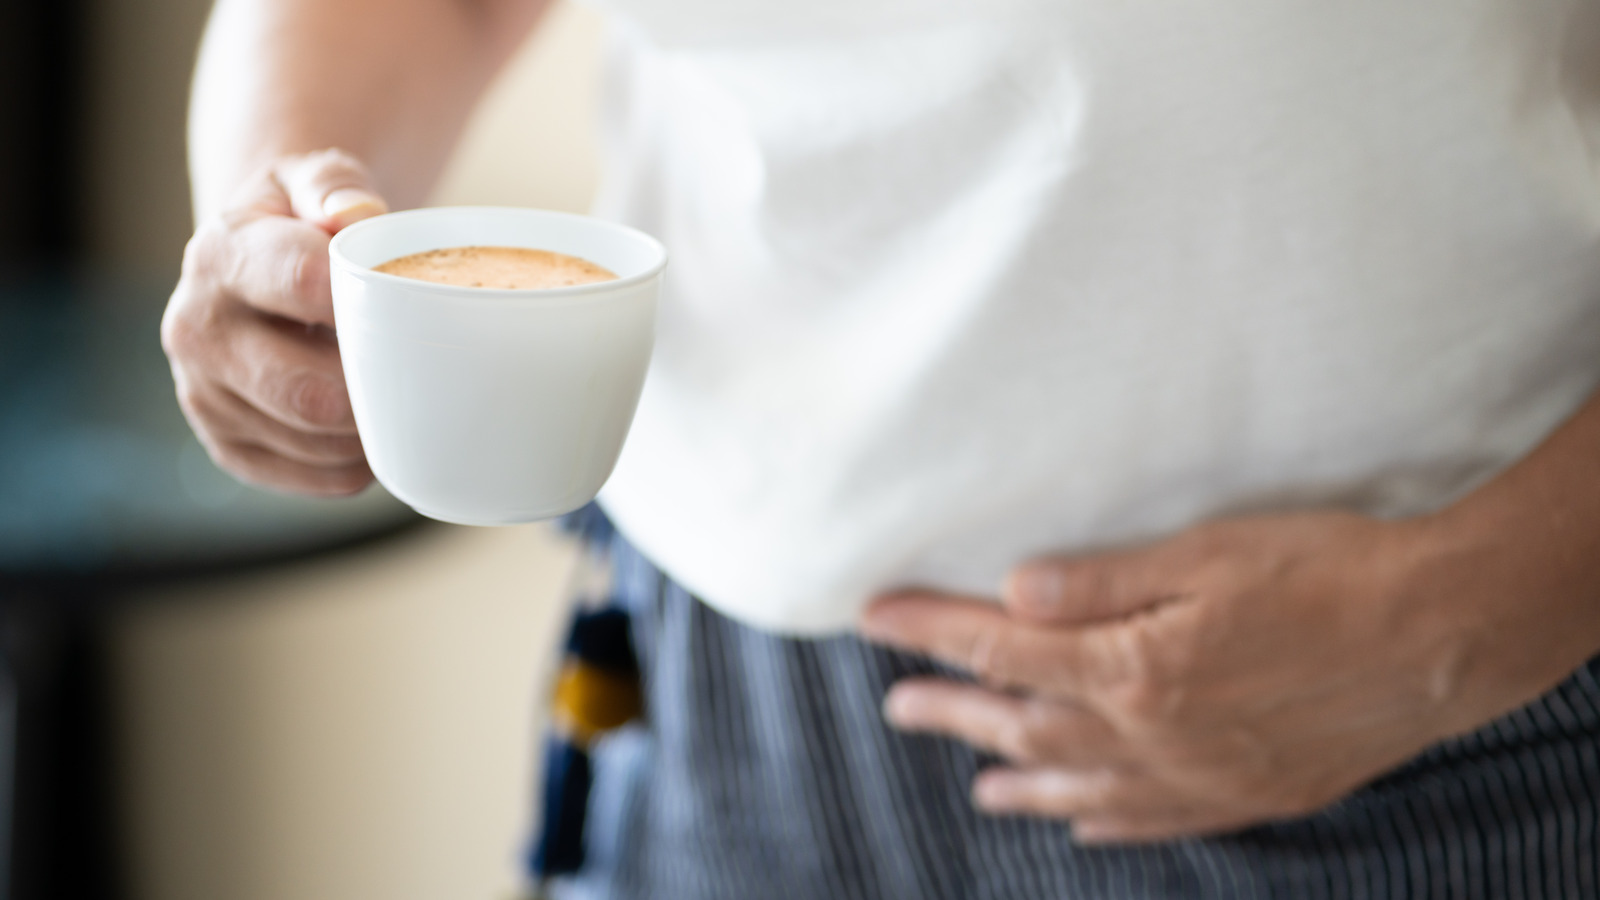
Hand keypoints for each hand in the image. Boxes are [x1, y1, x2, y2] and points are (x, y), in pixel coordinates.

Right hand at [162, 149, 388, 495]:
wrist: (249, 267)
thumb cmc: (300, 222)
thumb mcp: (310, 179)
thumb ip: (333, 184)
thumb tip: (356, 212)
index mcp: (222, 255)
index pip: (301, 281)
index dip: (364, 299)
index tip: (406, 302)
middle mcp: (198, 328)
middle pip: (308, 389)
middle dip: (374, 385)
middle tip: (416, 367)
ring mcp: (204, 395)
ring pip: (315, 438)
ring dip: (372, 427)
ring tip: (395, 391)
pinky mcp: (226, 445)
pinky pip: (312, 475)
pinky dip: (357, 462)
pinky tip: (370, 428)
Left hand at [858, 512, 1543, 843]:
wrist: (1441, 637)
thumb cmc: (1326, 574)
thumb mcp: (1207, 555)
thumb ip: (1102, 581)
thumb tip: (1011, 590)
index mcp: (1132, 667)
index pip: (1001, 648)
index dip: (930, 629)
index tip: (874, 616)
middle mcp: (1150, 734)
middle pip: (1024, 723)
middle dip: (951, 709)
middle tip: (897, 705)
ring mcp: (1196, 775)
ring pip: (1078, 782)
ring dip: (1015, 775)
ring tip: (972, 779)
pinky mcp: (1243, 794)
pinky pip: (1149, 819)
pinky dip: (1100, 818)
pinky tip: (1074, 818)